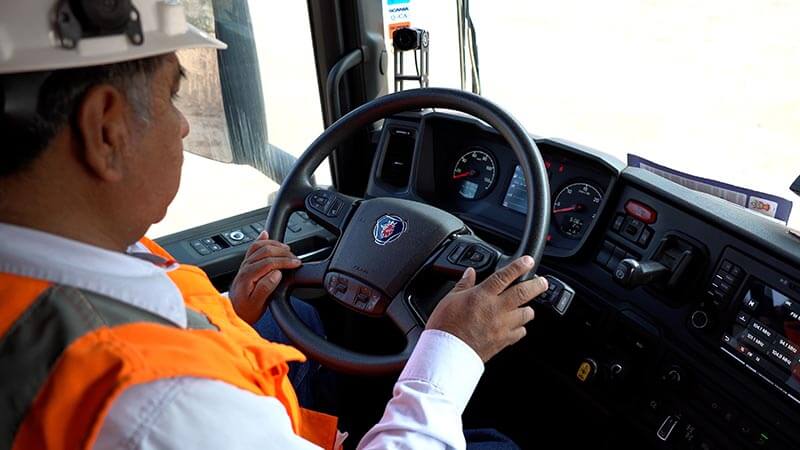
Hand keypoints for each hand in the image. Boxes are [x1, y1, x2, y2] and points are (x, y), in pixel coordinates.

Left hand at [228, 231, 301, 323]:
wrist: (233, 313)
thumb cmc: (245, 311)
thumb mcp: (257, 305)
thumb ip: (266, 288)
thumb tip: (276, 274)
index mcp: (248, 275)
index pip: (269, 261)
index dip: (285, 261)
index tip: (296, 263)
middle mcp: (245, 267)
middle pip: (266, 251)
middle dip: (283, 252)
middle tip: (295, 258)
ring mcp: (245, 264)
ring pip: (260, 246)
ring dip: (275, 245)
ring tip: (287, 250)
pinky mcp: (246, 265)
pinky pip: (253, 248)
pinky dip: (261, 240)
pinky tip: (266, 235)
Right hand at [425, 256, 547, 361]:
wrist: (446, 353)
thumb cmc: (445, 326)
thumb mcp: (449, 299)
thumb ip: (463, 284)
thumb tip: (469, 273)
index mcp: (482, 295)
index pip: (504, 276)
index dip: (519, 266)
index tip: (528, 261)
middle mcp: (496, 309)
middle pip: (523, 293)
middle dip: (537, 285)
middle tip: (543, 282)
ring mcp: (502, 326)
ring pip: (526, 314)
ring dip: (528, 309)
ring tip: (527, 306)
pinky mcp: (503, 341)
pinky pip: (520, 333)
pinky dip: (521, 328)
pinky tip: (517, 326)